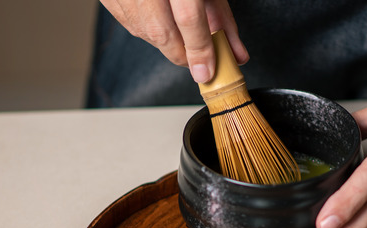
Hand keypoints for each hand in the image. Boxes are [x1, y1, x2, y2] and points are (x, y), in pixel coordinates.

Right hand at [100, 0, 247, 82]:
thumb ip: (221, 17)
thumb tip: (235, 53)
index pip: (188, 19)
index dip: (199, 50)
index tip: (206, 71)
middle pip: (162, 33)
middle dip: (182, 55)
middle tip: (196, 61)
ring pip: (145, 33)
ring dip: (166, 42)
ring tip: (179, 30)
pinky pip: (131, 24)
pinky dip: (148, 30)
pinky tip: (159, 18)